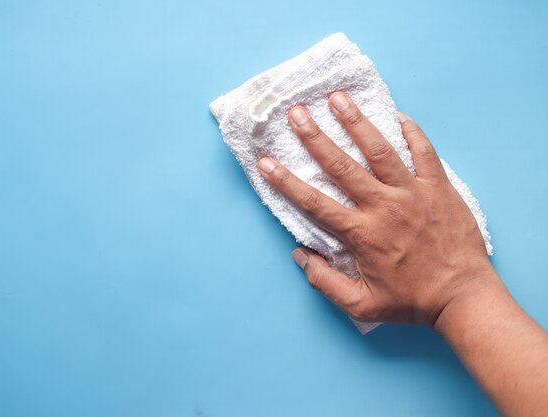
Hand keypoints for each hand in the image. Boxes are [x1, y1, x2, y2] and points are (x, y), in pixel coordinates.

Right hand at [257, 92, 496, 325]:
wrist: (463, 297)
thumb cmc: (411, 301)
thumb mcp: (361, 305)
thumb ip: (326, 282)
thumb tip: (301, 256)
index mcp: (362, 233)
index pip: (315, 202)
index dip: (286, 182)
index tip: (266, 162)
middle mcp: (384, 206)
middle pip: (342, 166)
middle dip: (315, 137)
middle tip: (297, 113)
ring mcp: (413, 193)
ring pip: (380, 150)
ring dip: (356, 122)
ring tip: (338, 98)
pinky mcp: (439, 187)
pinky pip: (424, 152)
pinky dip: (412, 132)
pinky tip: (397, 115)